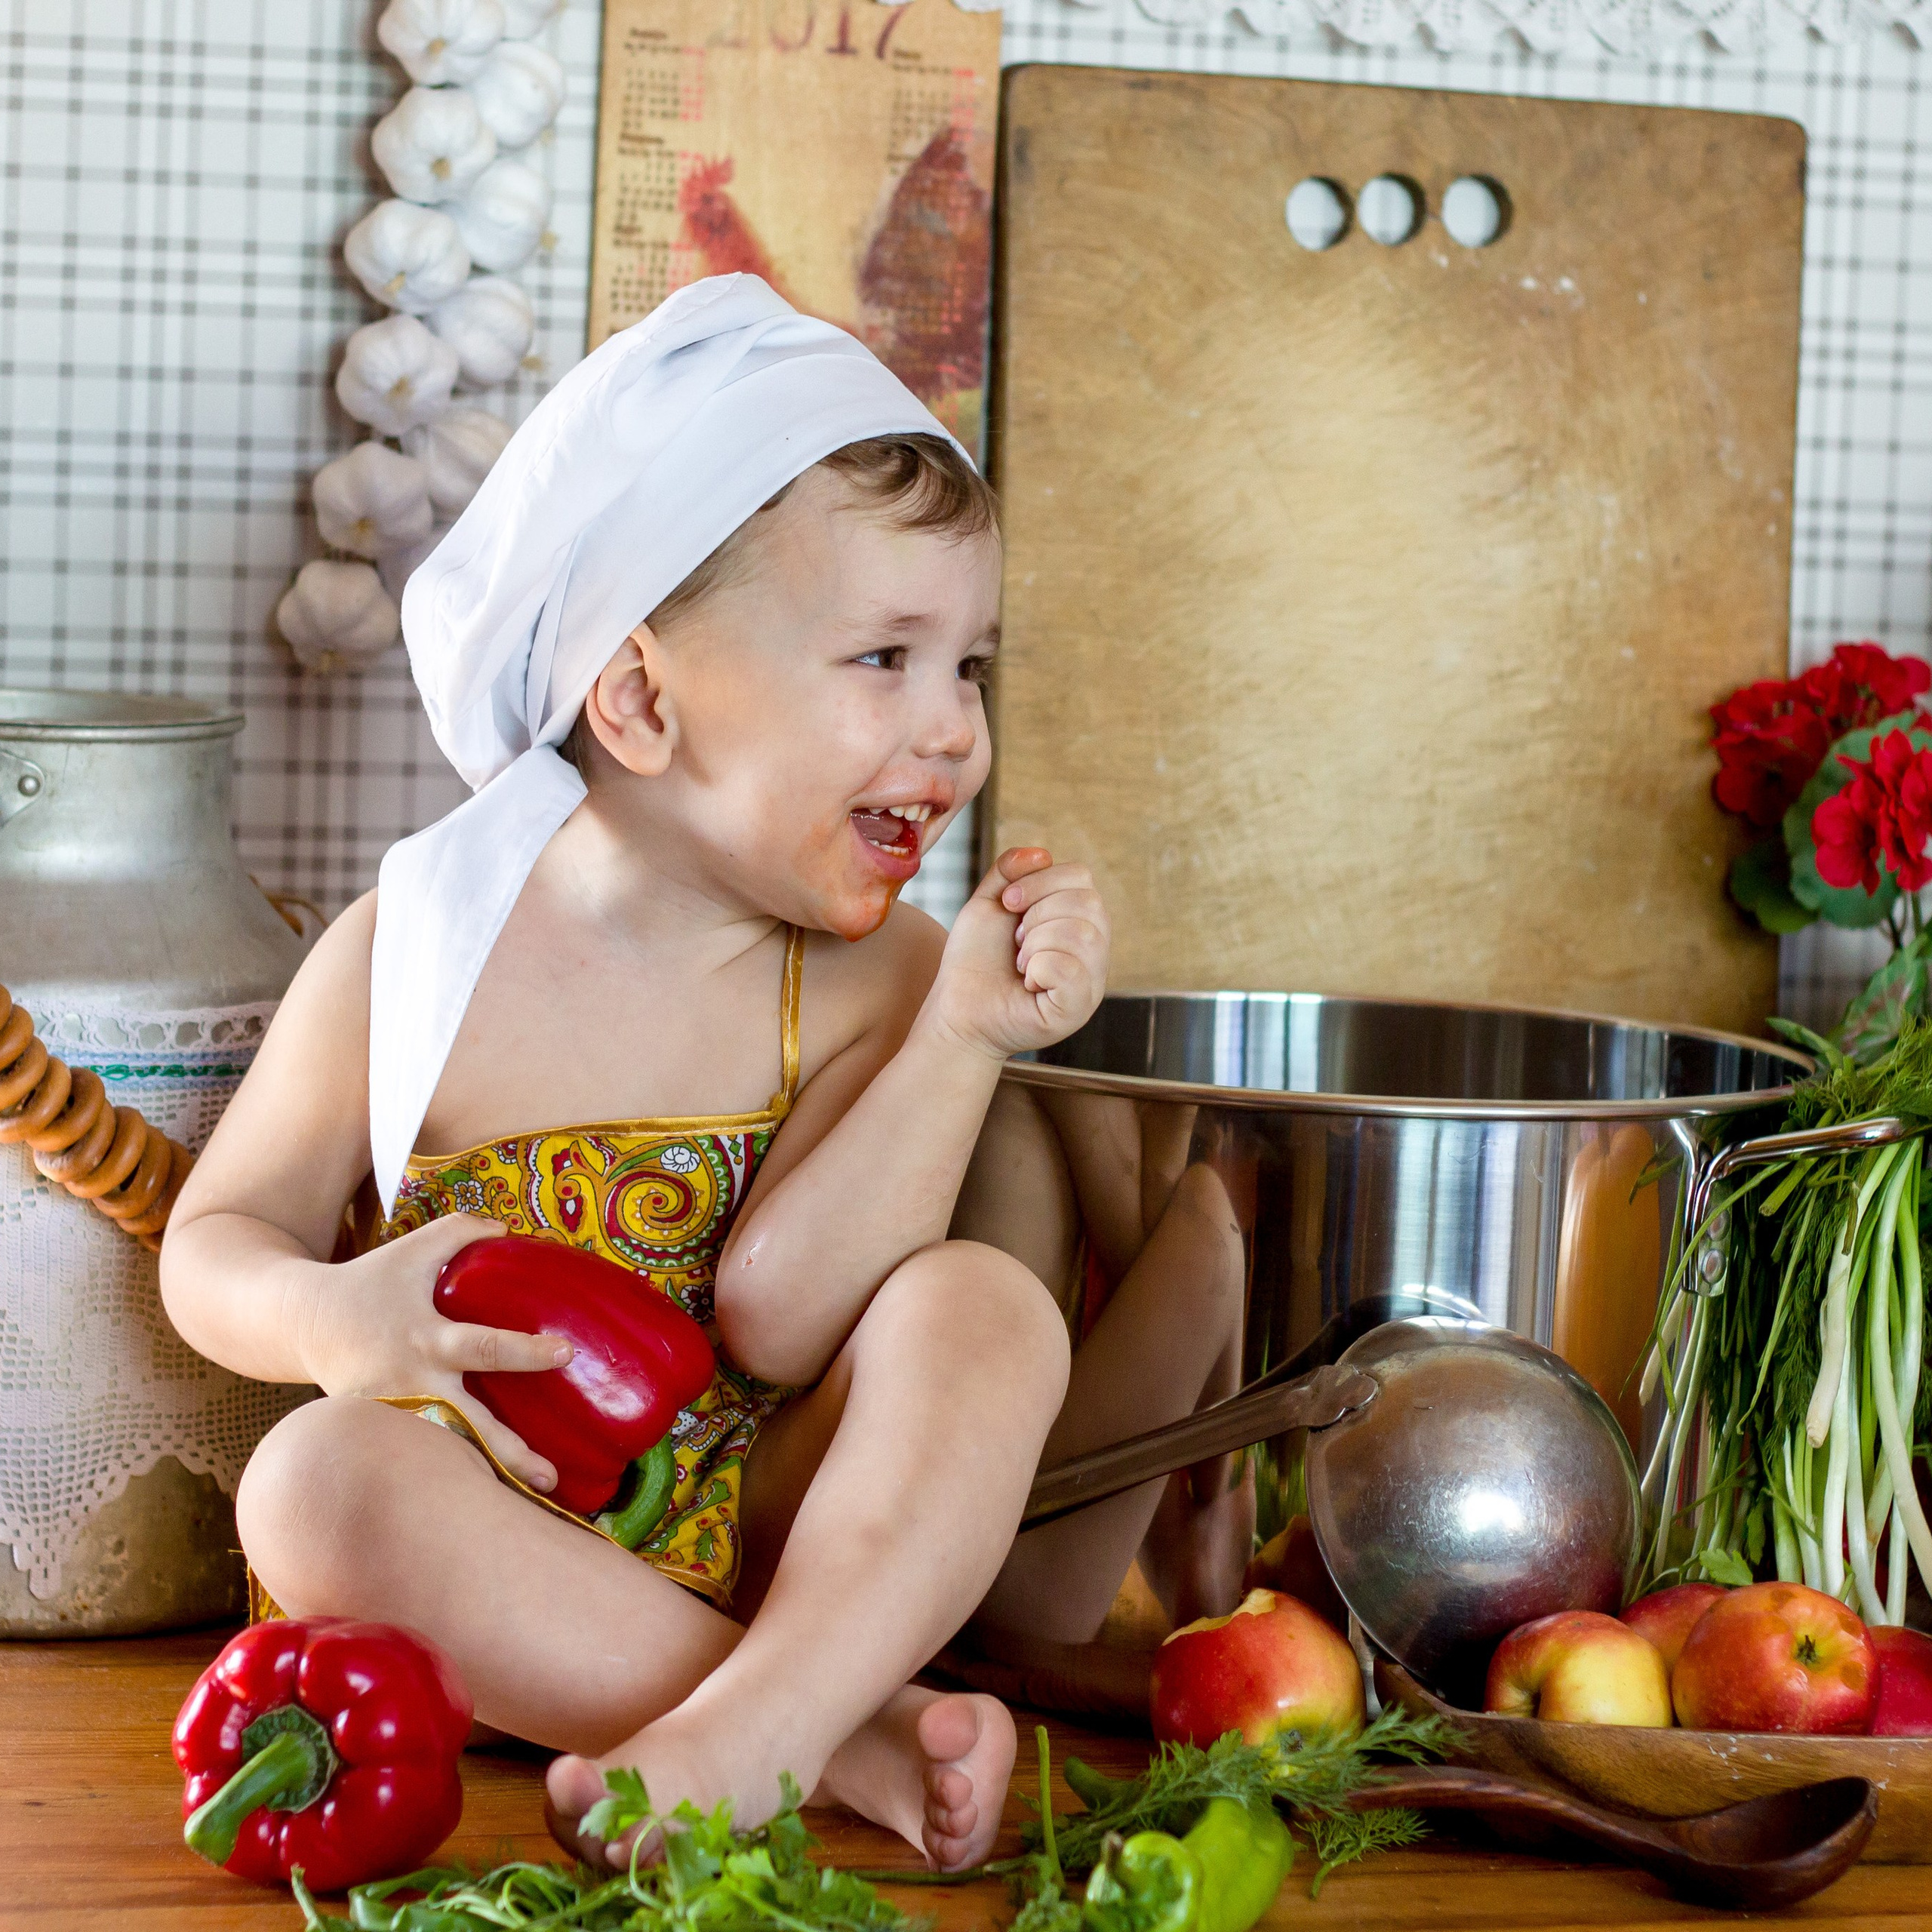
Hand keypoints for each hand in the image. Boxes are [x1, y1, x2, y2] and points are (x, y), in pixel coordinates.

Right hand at [296, 1214, 570, 1491]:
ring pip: (445, 1452)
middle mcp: (414, 1384)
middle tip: (551, 1476)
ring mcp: (395, 1415)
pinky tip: (487, 1500)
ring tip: (533, 1501)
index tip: (565, 1354)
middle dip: (509, 1452)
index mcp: (427, 1339)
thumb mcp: (414, 1249)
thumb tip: (508, 1229)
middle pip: (467, 1424)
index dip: (525, 1351)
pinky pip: (423, 1456)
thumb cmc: (370, 1281)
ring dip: (486, 1476)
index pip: (483, 1347)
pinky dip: (452, 1475)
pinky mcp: (382, 1432)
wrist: (305, 1322)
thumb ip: (461, 1231)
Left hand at [928, 847, 1109, 1060]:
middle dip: (1036, 915)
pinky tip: (1029, 984)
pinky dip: (1039, 970)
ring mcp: (1091, 980)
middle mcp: (1094, 949)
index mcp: (1078, 920)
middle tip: (1015, 942)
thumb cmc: (975, 961)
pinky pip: (1071, 969)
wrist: (956, 1009)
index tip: (1008, 904)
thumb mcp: (989, 904)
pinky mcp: (1079, 1008)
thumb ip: (1011, 871)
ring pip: (1083, 934)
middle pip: (1088, 902)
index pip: (1081, 877)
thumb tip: (1042, 854)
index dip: (1040, 881)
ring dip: (1035, 944)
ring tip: (1021, 964)